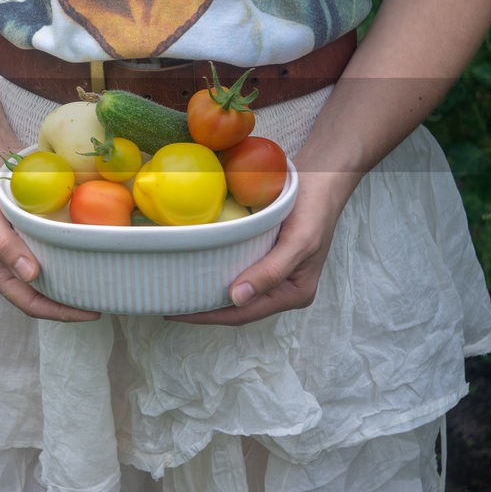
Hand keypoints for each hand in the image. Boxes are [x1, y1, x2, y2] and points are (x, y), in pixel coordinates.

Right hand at [0, 169, 99, 321]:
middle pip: (38, 299)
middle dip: (67, 307)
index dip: (58, 312)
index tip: (89, 312)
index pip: (27, 302)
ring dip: (69, 291)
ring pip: (45, 285)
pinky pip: (50, 264)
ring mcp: (16, 257)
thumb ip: (4, 246)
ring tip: (97, 291)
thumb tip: (30, 276)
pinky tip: (87, 266)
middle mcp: (3, 268)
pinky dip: (67, 269)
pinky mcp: (27, 244)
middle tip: (102, 305)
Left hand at [166, 171, 354, 325]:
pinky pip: (236, 268)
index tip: (175, 312)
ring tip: (175, 288)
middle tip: (167, 300)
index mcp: (294, 293)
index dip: (208, 316)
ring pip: (235, 289)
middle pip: (237, 307)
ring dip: (207, 290)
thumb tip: (237, 299)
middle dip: (204, 308)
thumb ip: (270, 272)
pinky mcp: (265, 253)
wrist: (323, 176)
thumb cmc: (313, 209)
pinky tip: (194, 265)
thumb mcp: (297, 242)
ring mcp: (273, 272)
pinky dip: (215, 270)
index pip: (244, 313)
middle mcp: (282, 288)